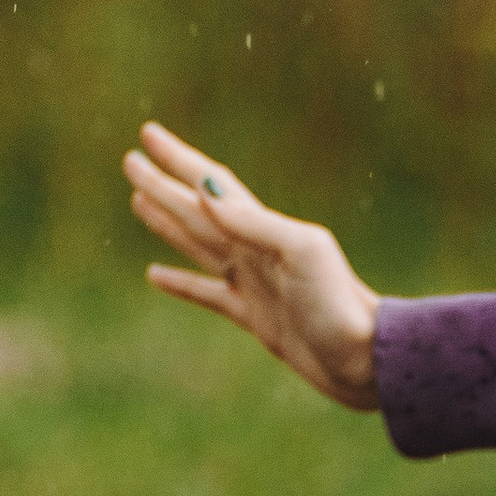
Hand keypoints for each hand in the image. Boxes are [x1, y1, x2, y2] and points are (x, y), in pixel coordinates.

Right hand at [122, 121, 382, 410]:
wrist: (365, 360)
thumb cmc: (340, 305)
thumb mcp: (301, 254)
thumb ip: (253, 222)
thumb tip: (205, 189)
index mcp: (265, 230)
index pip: (211, 186)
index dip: (179, 161)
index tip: (148, 135)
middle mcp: (257, 251)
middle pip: (198, 212)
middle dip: (164, 186)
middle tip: (130, 161)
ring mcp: (255, 283)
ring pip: (198, 245)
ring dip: (168, 222)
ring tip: (138, 201)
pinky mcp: (255, 317)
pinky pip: (207, 293)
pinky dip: (180, 282)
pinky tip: (154, 274)